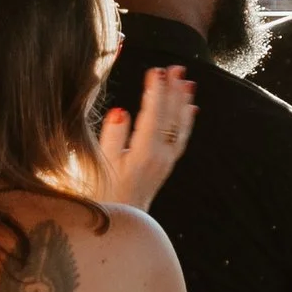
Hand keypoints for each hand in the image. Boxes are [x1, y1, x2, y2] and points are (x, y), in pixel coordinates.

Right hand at [94, 67, 193, 207]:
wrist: (119, 223)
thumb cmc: (103, 195)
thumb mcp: (100, 166)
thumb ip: (111, 138)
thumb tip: (121, 112)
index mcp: (144, 153)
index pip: (154, 114)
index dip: (156, 91)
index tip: (157, 70)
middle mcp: (161, 156)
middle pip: (172, 117)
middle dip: (174, 90)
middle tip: (177, 68)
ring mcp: (167, 161)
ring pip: (181, 126)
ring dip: (184, 102)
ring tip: (188, 82)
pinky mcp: (167, 165)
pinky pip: (182, 137)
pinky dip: (187, 120)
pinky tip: (191, 108)